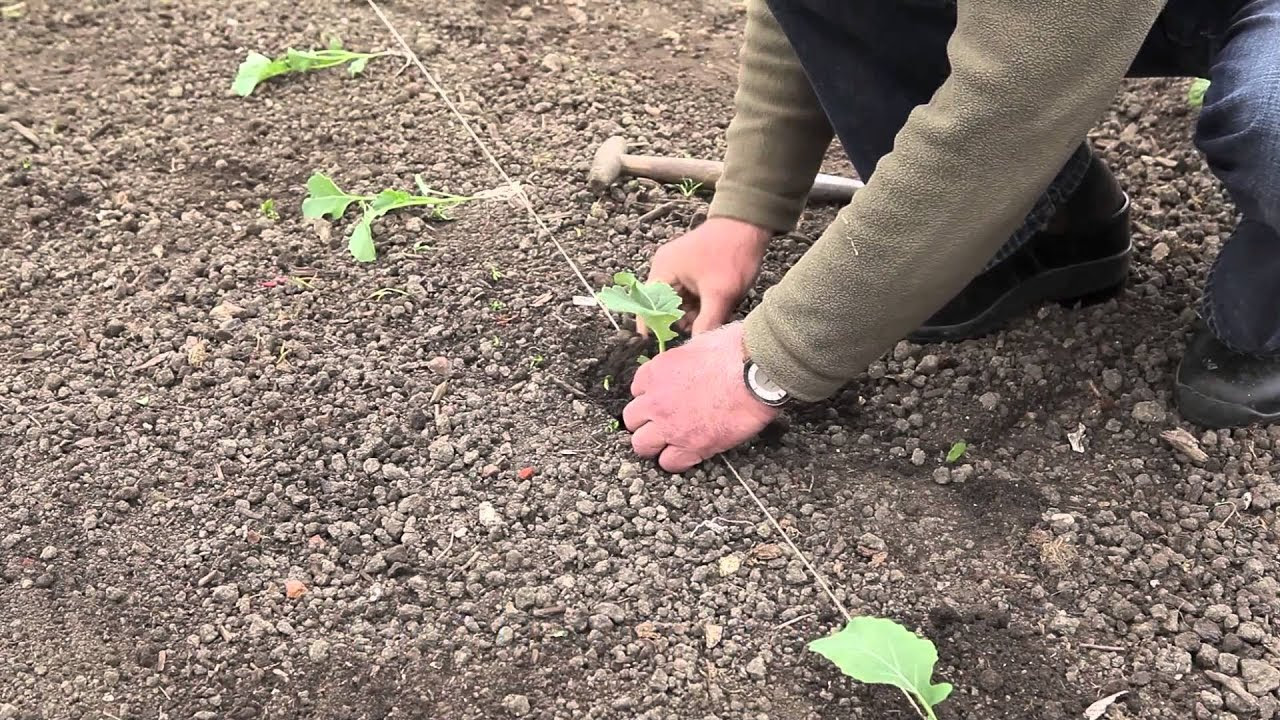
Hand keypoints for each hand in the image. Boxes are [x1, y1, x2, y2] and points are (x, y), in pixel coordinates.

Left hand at [623, 322, 778, 471]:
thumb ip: (686, 357)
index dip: (651, 395)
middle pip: (632, 419)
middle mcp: (656, 400)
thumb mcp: (699, 343)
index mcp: (657, 371)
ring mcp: (670, 426)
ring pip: (642, 445)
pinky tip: (688, 453)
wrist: (756, 372)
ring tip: (670, 442)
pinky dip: (676, 461)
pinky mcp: (692, 446)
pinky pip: (669, 463)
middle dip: (645, 421)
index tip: (662, 398)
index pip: (637, 389)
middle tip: (662, 422)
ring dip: (654, 444)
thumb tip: (691, 360)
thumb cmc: (736, 351)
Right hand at [639, 217, 770, 336]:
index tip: (662, 346)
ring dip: (693, 314)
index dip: (653, 328)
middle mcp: (665, 269)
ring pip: (679, 303)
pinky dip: (700, 305)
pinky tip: (715, 310)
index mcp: (663, 271)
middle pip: (663, 307)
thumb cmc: (731, 253)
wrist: (750, 224)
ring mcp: (679, 269)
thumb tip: (696, 348)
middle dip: (679, 322)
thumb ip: (706, 322)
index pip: (647, 306)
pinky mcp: (692, 271)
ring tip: (711, 319)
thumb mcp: (720, 293)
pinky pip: (690, 295)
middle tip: (699, 332)